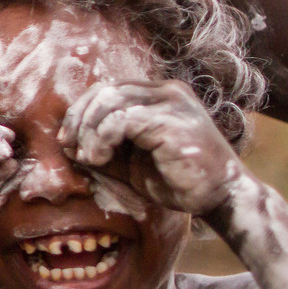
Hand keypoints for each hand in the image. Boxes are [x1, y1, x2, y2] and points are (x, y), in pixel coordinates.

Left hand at [59, 79, 244, 214]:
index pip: (107, 89)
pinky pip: (123, 120)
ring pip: (111, 101)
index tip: (66, 139)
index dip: (80, 111)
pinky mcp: (173, 121)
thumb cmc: (176, 180)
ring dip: (89, 131)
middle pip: (105, 90)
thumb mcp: (130, 161)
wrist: (221, 199)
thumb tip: (67, 144)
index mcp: (158, 95)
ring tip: (87, 157)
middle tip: (69, 146)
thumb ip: (102, 147)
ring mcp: (172, 103)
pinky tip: (98, 158)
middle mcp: (167, 91)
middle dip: (79, 118)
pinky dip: (102, 138)